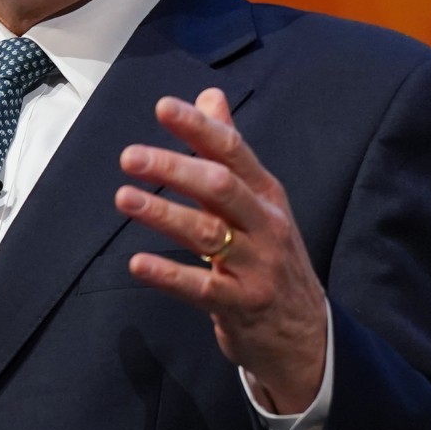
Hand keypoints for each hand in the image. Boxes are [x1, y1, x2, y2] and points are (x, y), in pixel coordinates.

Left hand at [114, 89, 328, 412]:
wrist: (306, 333)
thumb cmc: (270, 257)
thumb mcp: (259, 200)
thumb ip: (229, 150)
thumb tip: (210, 96)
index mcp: (266, 194)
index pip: (233, 151)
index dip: (199, 128)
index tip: (163, 107)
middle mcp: (265, 224)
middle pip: (221, 188)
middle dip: (175, 168)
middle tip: (131, 157)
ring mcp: (257, 266)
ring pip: (208, 234)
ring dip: (164, 214)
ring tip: (124, 198)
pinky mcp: (242, 305)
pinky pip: (202, 288)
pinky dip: (169, 275)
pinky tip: (138, 263)